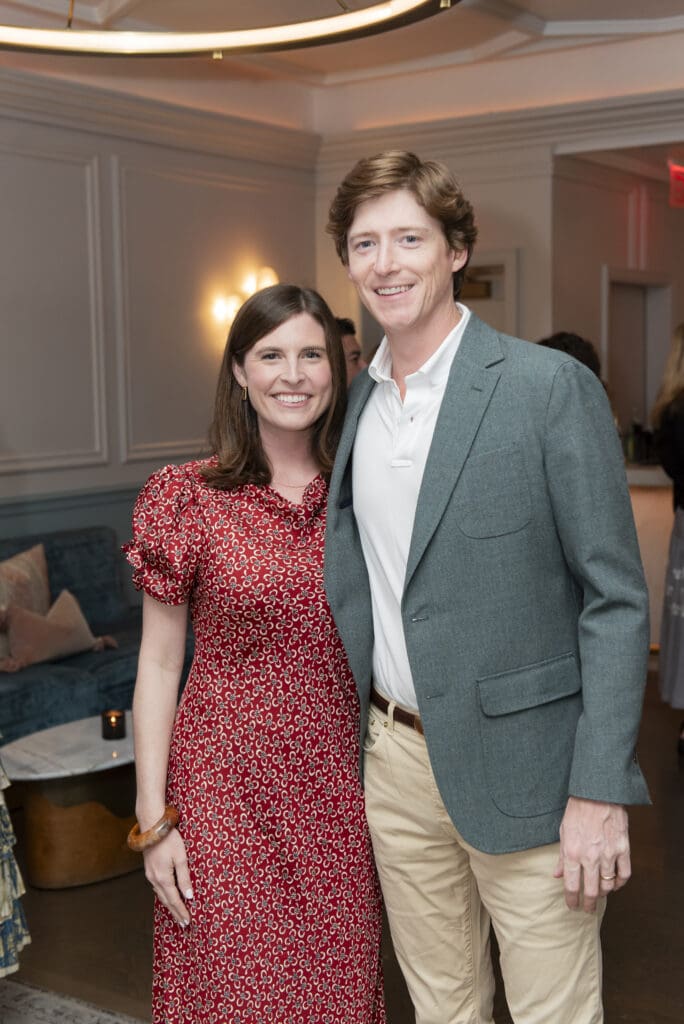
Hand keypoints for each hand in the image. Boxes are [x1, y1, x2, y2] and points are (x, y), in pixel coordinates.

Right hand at [143, 828, 193, 927]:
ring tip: (177, 913)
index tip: (188, 922)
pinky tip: (167, 896)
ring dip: (169, 905)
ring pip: (161, 895)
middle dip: (175, 912)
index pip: (175, 900)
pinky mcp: (149, 869)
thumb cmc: (169, 840)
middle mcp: (155, 879)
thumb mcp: (181, 857)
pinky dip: (164, 895)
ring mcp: (150, 874)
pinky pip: (157, 888)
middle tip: (183, 923)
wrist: (152, 826)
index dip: (181, 911)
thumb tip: (189, 896)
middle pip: (166, 900)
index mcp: (163, 878)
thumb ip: (184, 877)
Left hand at [554, 796, 629, 912]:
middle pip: (592, 892)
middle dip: (589, 905)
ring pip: (608, 885)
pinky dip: (620, 883)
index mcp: (573, 853)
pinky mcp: (623, 849)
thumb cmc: (578, 810)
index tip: (572, 906)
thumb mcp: (563, 832)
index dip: (572, 900)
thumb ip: (562, 856)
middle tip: (588, 909)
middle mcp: (591, 857)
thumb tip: (558, 875)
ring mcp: (609, 854)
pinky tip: (615, 884)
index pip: (572, 886)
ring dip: (604, 894)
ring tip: (600, 895)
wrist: (597, 793)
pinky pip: (624, 874)